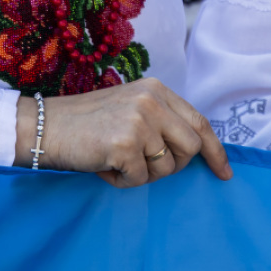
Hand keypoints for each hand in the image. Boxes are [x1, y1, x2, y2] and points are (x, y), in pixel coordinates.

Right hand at [15, 78, 232, 187]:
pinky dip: (123, 181)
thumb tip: (194, 150)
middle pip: (190, 148)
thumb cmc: (87, 123)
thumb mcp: (131, 108)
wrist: (45, 126)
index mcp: (157, 89)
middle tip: (144, 166)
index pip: (199, 122)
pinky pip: (140, 180)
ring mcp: (140, 121)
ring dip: (143, 174)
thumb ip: (161, 120)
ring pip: (166, 168)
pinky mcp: (125, 144)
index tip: (224, 172)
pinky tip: (104, 166)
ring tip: (116, 160)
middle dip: (173, 166)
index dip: (215, 150)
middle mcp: (153, 100)